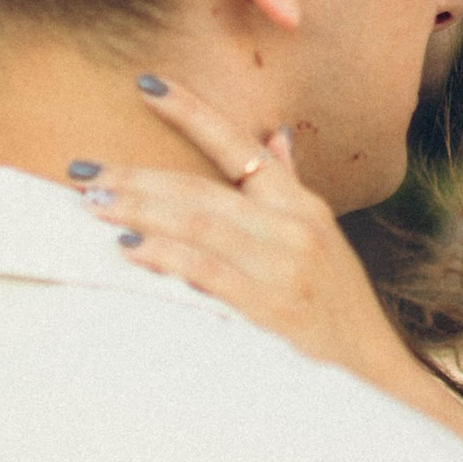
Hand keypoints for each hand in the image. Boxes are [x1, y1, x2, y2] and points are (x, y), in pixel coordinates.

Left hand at [77, 77, 462, 452]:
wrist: (377, 377)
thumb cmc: (339, 309)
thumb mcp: (324, 240)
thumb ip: (290, 186)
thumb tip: (275, 135)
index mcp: (302, 205)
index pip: (239, 145)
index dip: (192, 111)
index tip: (146, 84)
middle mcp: (294, 228)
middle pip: (202, 189)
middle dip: (138, 177)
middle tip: (85, 171)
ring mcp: (283, 268)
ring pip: (199, 224)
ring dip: (139, 211)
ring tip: (93, 202)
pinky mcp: (272, 310)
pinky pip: (208, 274)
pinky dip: (166, 257)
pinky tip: (130, 248)